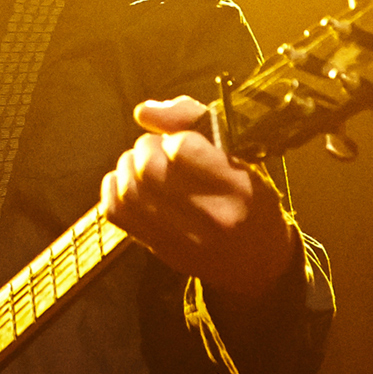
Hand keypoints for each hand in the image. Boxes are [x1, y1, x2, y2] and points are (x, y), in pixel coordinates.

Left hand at [100, 96, 297, 299]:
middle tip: (155, 148)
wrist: (259, 261)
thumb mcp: (241, 155)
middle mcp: (213, 217)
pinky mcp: (162, 250)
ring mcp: (185, 239)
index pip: (183, 149)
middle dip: (145, 148)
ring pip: (129, 191)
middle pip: (149, 170)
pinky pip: (117, 213)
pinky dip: (113, 189)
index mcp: (239, 187)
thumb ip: (194, 121)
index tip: (181, 142)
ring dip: (127, 166)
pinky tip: (126, 181)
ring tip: (141, 164)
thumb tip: (143, 111)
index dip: (173, 138)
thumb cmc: (249, 197)